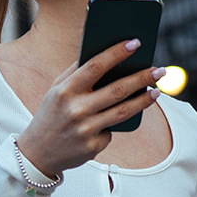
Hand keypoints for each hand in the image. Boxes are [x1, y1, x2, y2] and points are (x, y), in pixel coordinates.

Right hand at [15, 40, 163, 176]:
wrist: (36, 153)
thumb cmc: (52, 113)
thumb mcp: (56, 90)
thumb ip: (76, 72)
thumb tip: (107, 53)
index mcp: (65, 90)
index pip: (95, 66)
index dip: (116, 53)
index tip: (135, 43)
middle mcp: (76, 109)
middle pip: (117, 90)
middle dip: (142, 78)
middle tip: (160, 70)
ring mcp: (85, 130)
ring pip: (123, 112)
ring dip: (144, 100)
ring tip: (157, 91)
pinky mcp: (93, 147)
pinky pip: (112, 130)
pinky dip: (117, 123)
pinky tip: (122, 118)